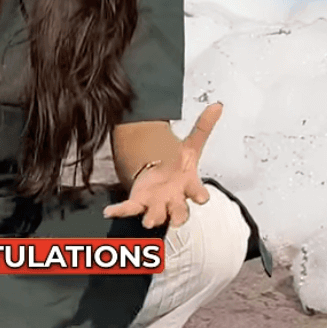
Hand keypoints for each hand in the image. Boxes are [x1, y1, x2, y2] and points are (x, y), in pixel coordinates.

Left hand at [103, 103, 222, 227]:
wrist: (160, 173)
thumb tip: (217, 104)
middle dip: (178, 216)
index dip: (201, 196)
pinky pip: (129, 209)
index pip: (199, 194)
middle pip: (180, 212)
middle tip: (175, 221)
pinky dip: (119, 211)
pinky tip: (109, 211)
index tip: (201, 198)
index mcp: (189, 186)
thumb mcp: (191, 145)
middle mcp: (175, 200)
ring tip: (147, 222)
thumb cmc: (179, 165)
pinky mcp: (139, 204)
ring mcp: (156, 204)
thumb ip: (203, 127)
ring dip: (153, 219)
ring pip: (157, 216)